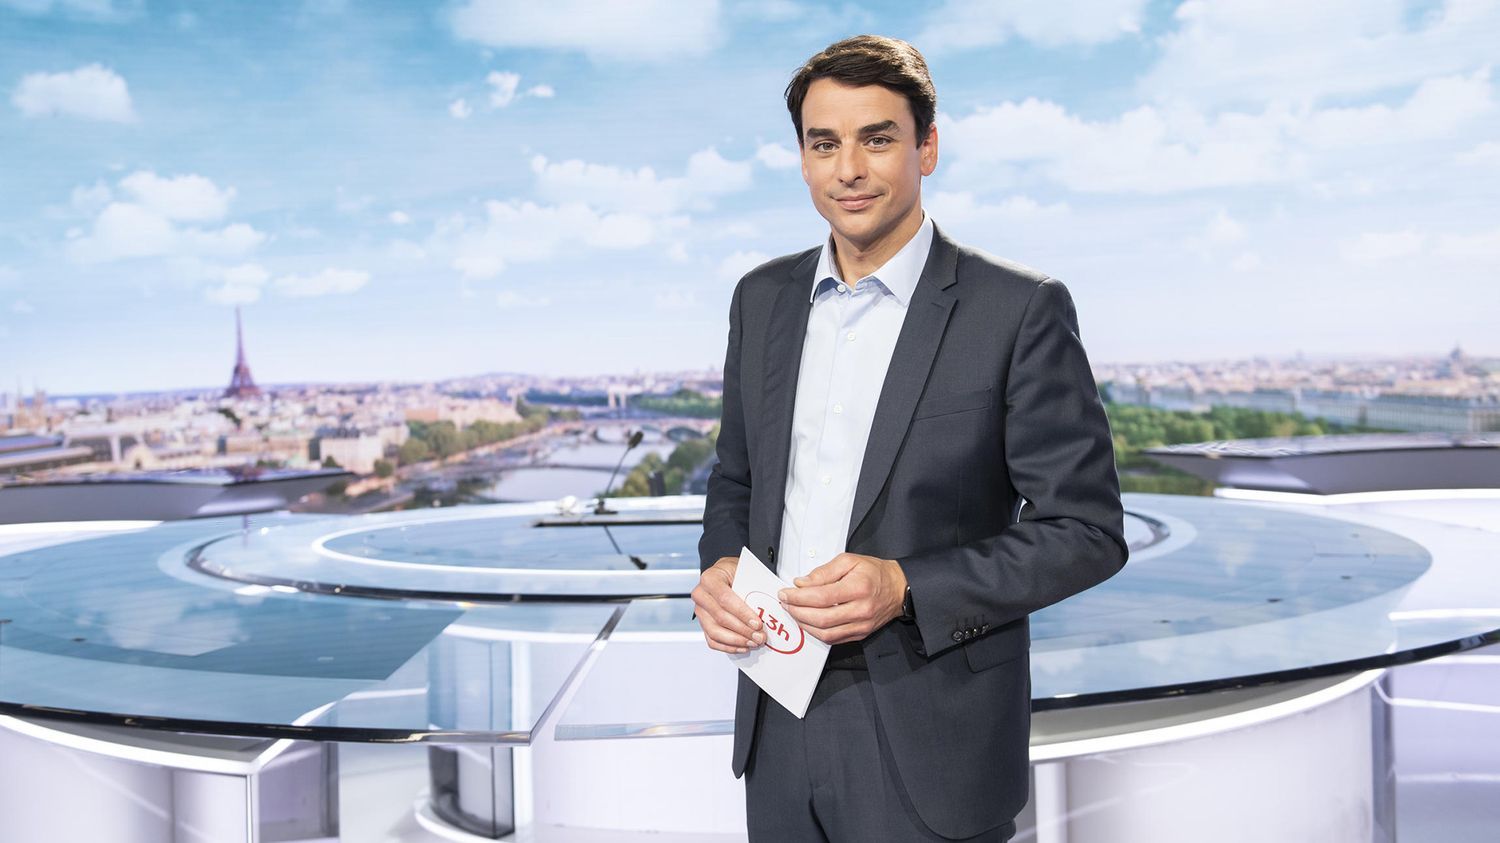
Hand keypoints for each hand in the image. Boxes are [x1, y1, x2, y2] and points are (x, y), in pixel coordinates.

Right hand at [692, 556, 767, 653]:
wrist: (723, 575)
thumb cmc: (734, 573)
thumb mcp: (744, 572)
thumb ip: (751, 588)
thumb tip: (766, 608)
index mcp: (710, 579)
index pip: (725, 599)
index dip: (742, 613)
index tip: (757, 623)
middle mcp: (701, 595)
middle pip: (720, 617)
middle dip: (742, 630)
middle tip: (759, 636)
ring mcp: (700, 611)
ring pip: (715, 632)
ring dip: (736, 640)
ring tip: (753, 642)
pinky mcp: (702, 623)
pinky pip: (712, 640)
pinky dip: (728, 647)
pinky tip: (742, 646)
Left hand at [778, 552, 906, 644]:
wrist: (898, 588)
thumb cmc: (874, 573)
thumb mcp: (849, 561)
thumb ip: (823, 572)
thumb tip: (801, 583)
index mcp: (858, 588)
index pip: (821, 597)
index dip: (798, 597)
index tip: (785, 593)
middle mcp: (861, 610)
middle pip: (821, 618)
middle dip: (797, 611)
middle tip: (785, 602)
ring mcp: (861, 625)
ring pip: (825, 633)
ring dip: (804, 624)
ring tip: (794, 612)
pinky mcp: (860, 634)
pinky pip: (833, 639)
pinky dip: (816, 632)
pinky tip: (808, 622)